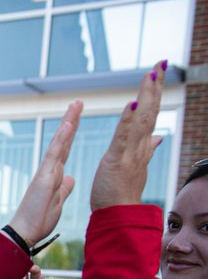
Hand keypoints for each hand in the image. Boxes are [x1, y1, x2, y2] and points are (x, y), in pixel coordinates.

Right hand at [0, 264, 48, 278]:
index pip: (35, 273)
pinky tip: (3, 274)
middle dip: (22, 266)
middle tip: (20, 265)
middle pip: (24, 270)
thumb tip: (42, 278)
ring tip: (12, 270)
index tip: (32, 268)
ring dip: (13, 271)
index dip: (34, 269)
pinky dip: (4, 276)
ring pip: (14, 274)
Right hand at [7, 100, 80, 246]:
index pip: (65, 149)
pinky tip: (68, 125)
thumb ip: (64, 188)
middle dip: (70, 121)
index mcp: (54, 175)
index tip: (77, 118)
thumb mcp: (58, 201)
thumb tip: (71, 178)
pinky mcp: (44, 177)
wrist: (25, 232)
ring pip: (58, 142)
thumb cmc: (39, 219)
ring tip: (75, 105)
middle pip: (62, 141)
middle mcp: (49, 169)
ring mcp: (46, 171)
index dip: (71, 134)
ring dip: (67, 123)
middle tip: (78, 102)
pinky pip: (54, 155)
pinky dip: (61, 139)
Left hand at [91, 61, 165, 209]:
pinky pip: (124, 136)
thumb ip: (147, 150)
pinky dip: (129, 120)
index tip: (157, 72)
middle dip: (155, 86)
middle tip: (160, 62)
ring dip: (146, 96)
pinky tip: (132, 103)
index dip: (154, 93)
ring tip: (151, 74)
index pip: (150, 114)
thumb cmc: (120, 193)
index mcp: (141, 147)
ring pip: (141, 119)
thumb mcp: (135, 166)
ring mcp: (131, 153)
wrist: (117, 216)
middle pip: (150, 111)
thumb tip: (158, 138)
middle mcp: (140, 147)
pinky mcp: (118, 159)